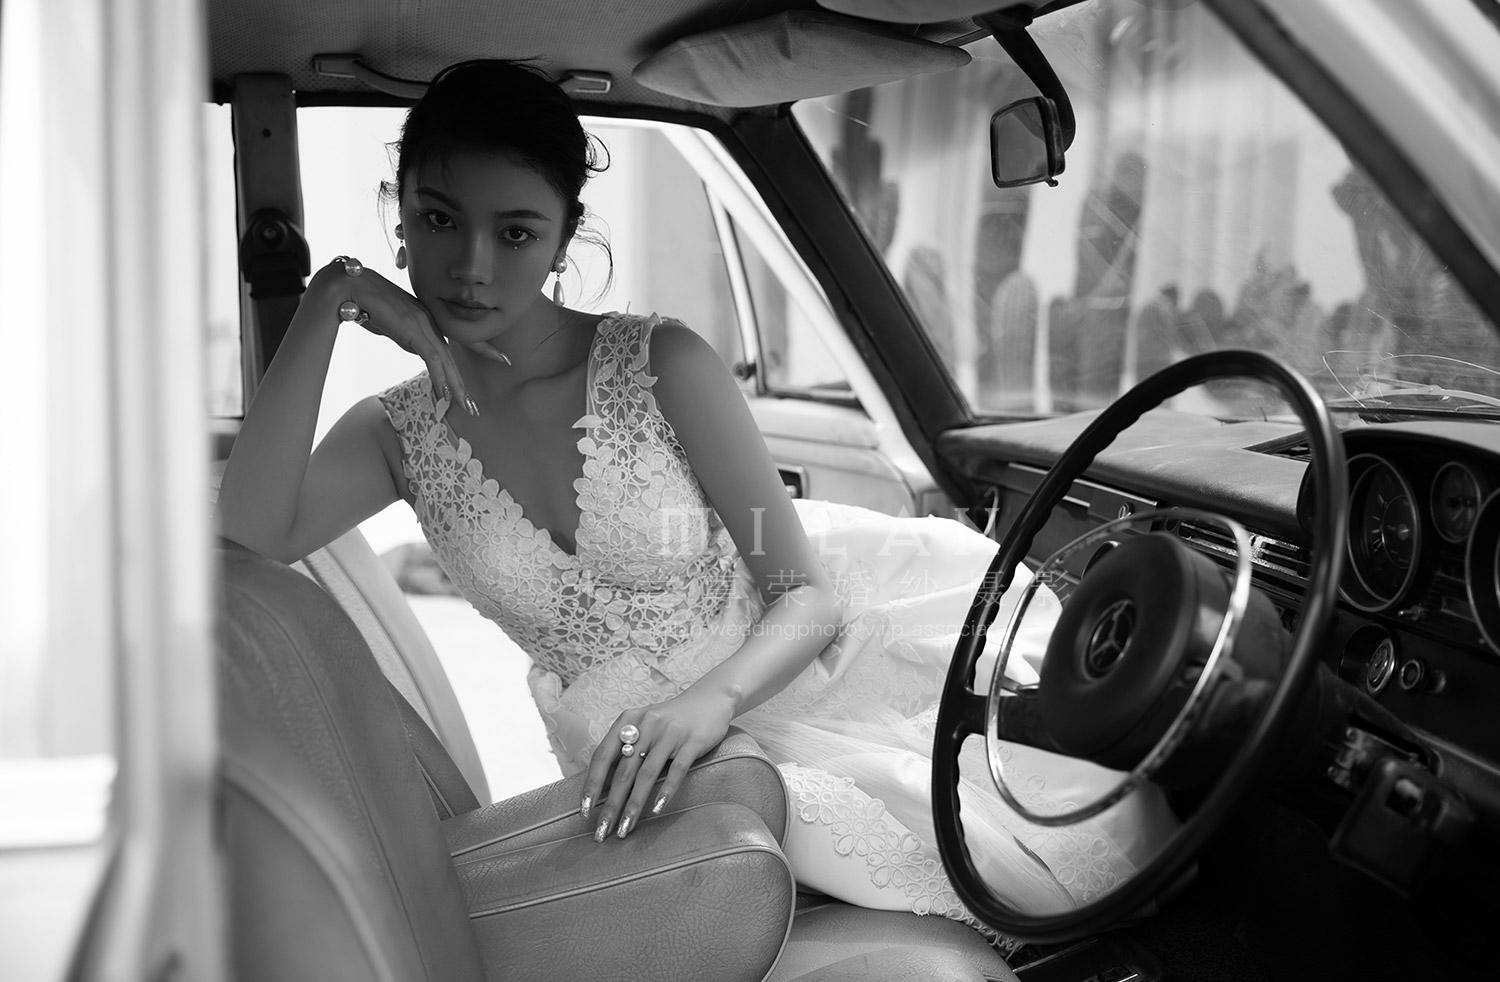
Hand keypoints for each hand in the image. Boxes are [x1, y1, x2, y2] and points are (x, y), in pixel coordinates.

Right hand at [310, 258, 493, 412]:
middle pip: (454, 356)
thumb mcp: (393, 325)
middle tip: (474, 406)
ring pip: (445, 361)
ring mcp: (424, 324)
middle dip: (464, 382)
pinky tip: (445, 395)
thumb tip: (415, 350)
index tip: (501, 357)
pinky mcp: (413, 330)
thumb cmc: (367, 302)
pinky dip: (439, 378)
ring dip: (455, 387)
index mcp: (429, 318)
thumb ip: (407, 337)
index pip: (462, 334)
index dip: (482, 346)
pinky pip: (431, 358)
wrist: (352, 286)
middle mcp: (431, 320)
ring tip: (465, 407)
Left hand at [581, 689, 735, 840]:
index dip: (591, 784)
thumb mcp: (644, 726)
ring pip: (647, 775)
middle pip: (623, 771)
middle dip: (611, 805)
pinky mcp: (692, 741)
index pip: (603, 756)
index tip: (585, 811)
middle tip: (602, 832)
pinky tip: (656, 810)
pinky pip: (677, 770)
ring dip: (634, 805)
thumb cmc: (671, 720)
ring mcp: (670, 733)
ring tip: (625, 829)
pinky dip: (666, 791)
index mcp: (628, 720)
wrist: (711, 699)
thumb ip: (626, 748)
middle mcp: (646, 725)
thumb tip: (602, 786)